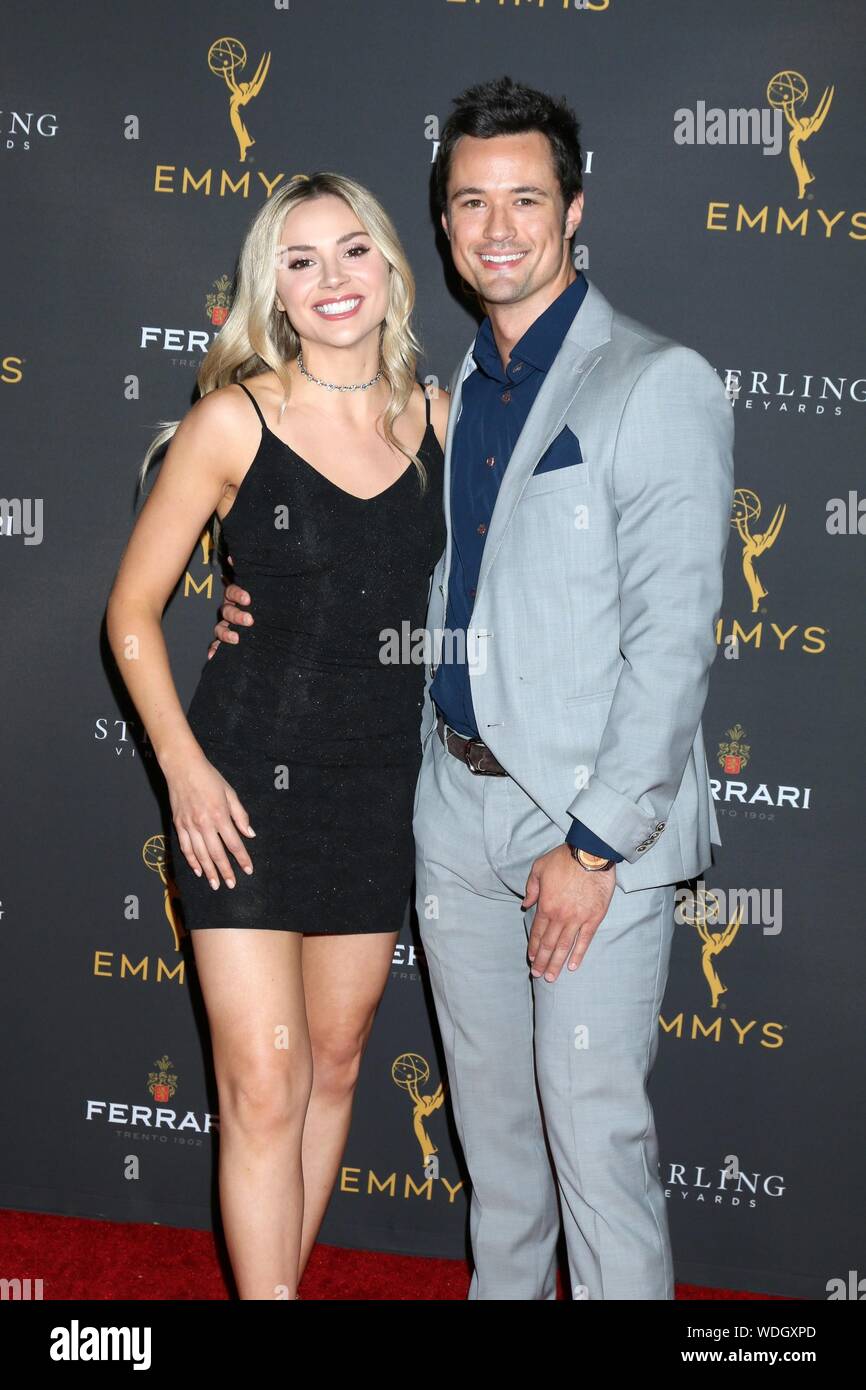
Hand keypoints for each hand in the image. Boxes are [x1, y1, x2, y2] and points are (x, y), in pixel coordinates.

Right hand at [166, 748, 255, 888]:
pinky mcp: (179, 824)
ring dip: (208, 871)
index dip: (242, 858)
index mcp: (220, 815)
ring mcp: (190, 825)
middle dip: (225, 871)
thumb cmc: (209, 777)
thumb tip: (250, 834)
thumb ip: (240, 815)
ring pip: (200, 854)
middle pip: (217, 853)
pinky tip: (198, 870)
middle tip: (231, 884)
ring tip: (215, 883)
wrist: (183, 767)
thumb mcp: (230, 793)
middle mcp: (204, 823)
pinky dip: (192, 860)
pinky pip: (186, 847)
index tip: (248, 870)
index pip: (234, 843)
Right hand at [207, 556, 253, 658]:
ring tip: (236, 639)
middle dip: (237, 616)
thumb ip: (248, 571)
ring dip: (226, 634)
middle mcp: (227, 608)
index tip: (248, 599)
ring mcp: (223, 623)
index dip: (238, 594)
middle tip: (250, 621)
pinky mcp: (224, 637)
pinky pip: (216, 643)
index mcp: (234, 595)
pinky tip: (212, 656)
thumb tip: (234, 557)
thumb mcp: (257, 583)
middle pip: (227, 611)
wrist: (263, 611)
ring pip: (220, 628)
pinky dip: (214, 649)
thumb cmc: (259, 595)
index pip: (233, 592)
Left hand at [522, 844, 615, 981]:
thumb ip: (531, 888)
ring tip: (552, 977)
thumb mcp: (539, 868)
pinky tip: (573, 966)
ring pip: (565, 946)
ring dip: (557, 963)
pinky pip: (585, 940)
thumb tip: (525, 904)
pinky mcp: (594, 918)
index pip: (538, 932)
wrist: (590, 854)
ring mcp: (578, 919)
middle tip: (538, 975)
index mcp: (546, 905)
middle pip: (549, 944)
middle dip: (542, 961)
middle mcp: (560, 916)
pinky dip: (578, 954)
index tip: (531, 959)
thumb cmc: (563, 859)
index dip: (534, 947)